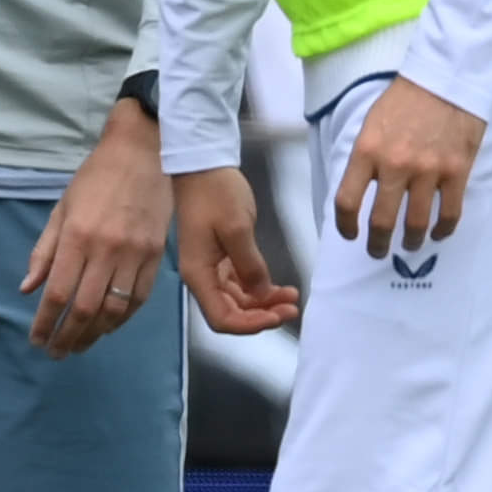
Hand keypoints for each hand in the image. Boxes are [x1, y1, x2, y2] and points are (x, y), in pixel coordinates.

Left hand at [21, 99, 171, 354]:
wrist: (143, 154)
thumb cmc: (95, 179)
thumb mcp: (61, 209)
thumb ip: (44, 252)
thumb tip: (27, 290)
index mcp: (77, 236)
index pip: (58, 292)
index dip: (45, 322)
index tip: (36, 339)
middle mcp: (106, 249)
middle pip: (84, 308)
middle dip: (67, 336)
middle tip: (56, 351)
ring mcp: (135, 254)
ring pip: (114, 309)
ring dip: (93, 334)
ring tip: (78, 345)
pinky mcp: (157, 256)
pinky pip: (139, 299)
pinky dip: (121, 319)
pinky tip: (107, 327)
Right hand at [176, 165, 300, 335]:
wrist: (204, 166)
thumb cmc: (216, 194)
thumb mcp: (237, 228)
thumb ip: (250, 265)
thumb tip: (262, 293)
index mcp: (199, 274)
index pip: (222, 318)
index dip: (250, 325)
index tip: (277, 316)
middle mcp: (202, 276)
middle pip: (231, 312)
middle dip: (262, 315)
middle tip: (292, 307)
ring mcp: (211, 268)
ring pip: (238, 300)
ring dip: (264, 303)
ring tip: (292, 296)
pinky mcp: (221, 257)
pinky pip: (241, 284)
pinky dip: (260, 288)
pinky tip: (279, 286)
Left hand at [333, 76, 487, 259]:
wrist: (446, 79)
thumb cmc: (404, 101)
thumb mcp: (371, 125)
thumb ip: (365, 159)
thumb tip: (360, 193)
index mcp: (367, 151)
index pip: (347, 201)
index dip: (345, 226)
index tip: (350, 234)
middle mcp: (395, 165)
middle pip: (381, 222)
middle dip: (377, 244)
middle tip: (377, 251)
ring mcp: (428, 170)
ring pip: (415, 224)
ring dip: (410, 242)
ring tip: (408, 245)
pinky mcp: (457, 171)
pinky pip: (449, 213)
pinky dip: (442, 230)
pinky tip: (437, 234)